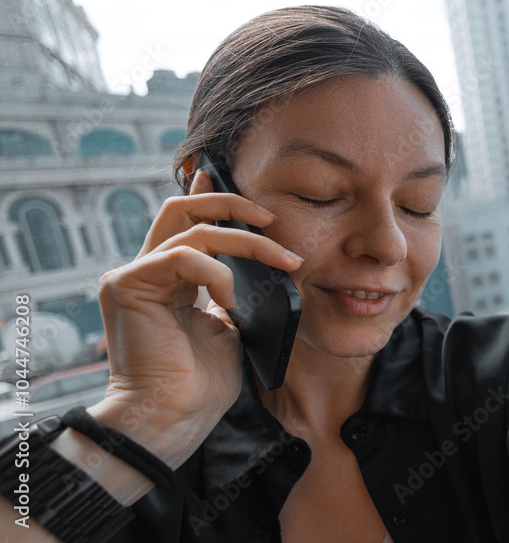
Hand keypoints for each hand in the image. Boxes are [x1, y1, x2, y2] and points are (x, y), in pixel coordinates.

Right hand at [91, 169, 302, 466]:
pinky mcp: (126, 286)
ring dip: (246, 241)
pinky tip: (235, 299)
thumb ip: (234, 291)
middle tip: (271, 219)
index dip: (212, 198)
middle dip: (231, 205)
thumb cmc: (201, 383)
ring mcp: (132, 276)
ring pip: (192, 230)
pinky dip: (218, 273)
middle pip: (183, 210)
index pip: (187, 223)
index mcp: (168, 279)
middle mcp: (145, 271)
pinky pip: (182, 257)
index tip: (246, 190)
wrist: (174, 417)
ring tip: (283, 262)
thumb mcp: (229, 326)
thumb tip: (263, 268)